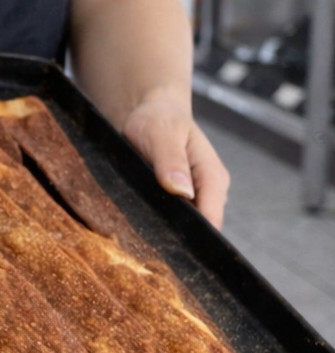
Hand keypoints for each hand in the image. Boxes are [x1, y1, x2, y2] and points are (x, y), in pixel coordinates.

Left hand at [122, 92, 229, 228]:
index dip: (192, 234)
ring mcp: (196, 197)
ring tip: (140, 226)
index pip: (211, 218)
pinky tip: (141, 219)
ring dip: (164, 228)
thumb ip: (171, 161)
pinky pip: (172, 218)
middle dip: (175, 235)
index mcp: (212, 176)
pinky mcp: (181, 200)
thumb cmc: (158, 119)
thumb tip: (182, 191)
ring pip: (184, 226)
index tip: (165, 239)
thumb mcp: (161, 134)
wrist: (152, 113)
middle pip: (198, 228)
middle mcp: (209, 191)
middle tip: (145, 236)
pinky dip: (158, 220)